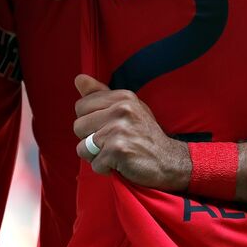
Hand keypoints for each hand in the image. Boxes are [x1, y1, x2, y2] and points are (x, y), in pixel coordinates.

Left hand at [73, 74, 190, 190]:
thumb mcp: (127, 108)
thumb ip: (101, 94)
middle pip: (78, 126)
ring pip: (82, 147)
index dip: (89, 121)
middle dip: (90, 139)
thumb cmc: (143, 134)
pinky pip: (94, 164)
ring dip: (96, 156)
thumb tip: (79, 78)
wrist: (168, 160)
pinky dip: (105, 168)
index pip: (81, 105)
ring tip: (115, 153)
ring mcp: (119, 129)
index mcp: (122, 97)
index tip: (107, 126)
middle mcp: (121, 109)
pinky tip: (120, 163)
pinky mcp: (118, 150)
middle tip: (112, 142)